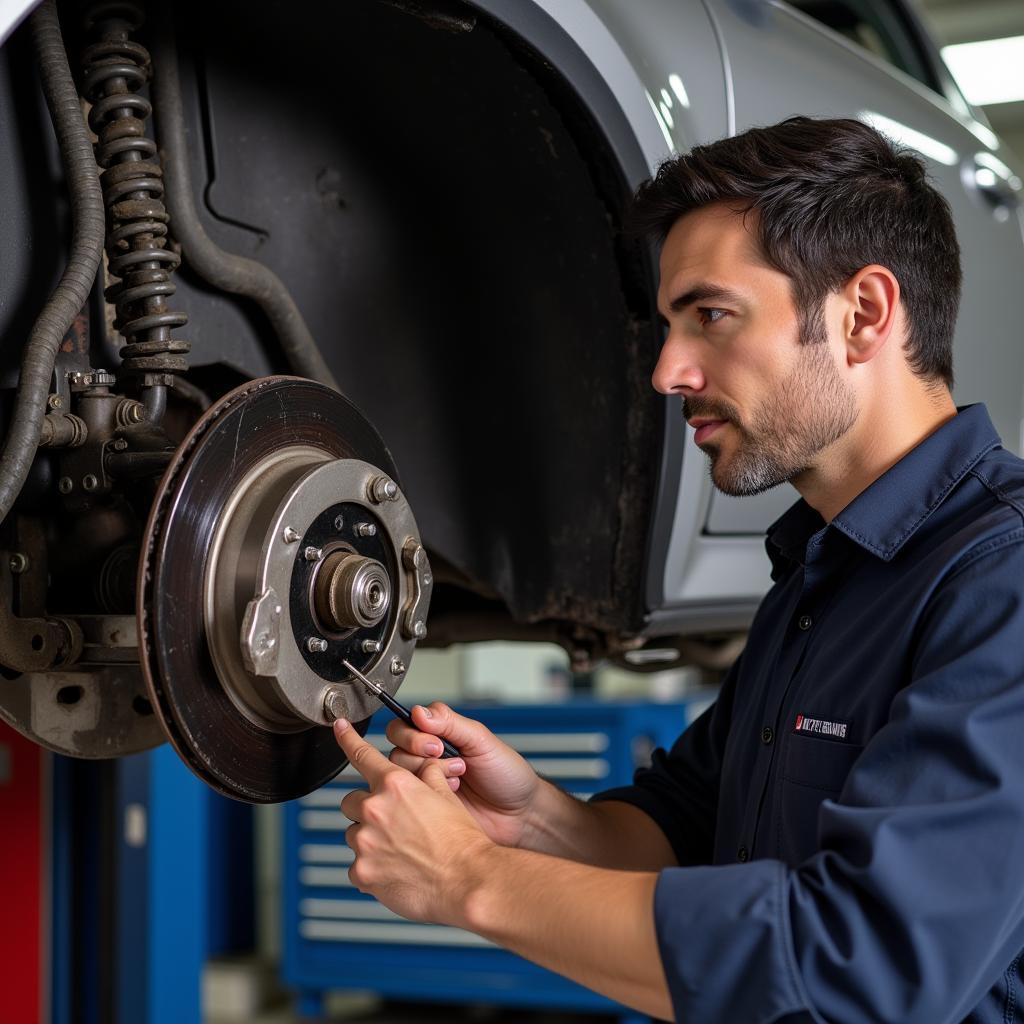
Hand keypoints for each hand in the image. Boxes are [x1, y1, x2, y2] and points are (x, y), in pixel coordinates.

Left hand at [333, 717, 492, 924]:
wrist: (468, 879)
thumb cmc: (462, 840)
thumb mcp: (447, 794)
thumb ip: (427, 776)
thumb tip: (423, 769)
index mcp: (395, 785)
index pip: (362, 754)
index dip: (347, 738)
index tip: (339, 728)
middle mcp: (374, 810)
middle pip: (351, 801)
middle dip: (367, 807)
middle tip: (392, 821)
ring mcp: (365, 843)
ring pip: (354, 834)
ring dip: (370, 839)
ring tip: (400, 850)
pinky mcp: (363, 873)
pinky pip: (357, 867)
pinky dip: (372, 868)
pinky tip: (396, 871)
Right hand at [385, 702, 541, 847]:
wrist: (519, 815)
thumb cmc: (507, 775)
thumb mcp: (482, 741)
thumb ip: (451, 723)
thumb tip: (420, 711)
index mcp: (440, 735)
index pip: (406, 724)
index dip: (414, 733)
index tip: (436, 743)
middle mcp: (428, 757)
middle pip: (396, 747)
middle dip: (418, 753)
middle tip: (444, 759)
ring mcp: (426, 783)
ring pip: (399, 773)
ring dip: (427, 774)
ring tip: (457, 779)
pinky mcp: (425, 808)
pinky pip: (407, 799)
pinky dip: (427, 795)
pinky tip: (451, 796)